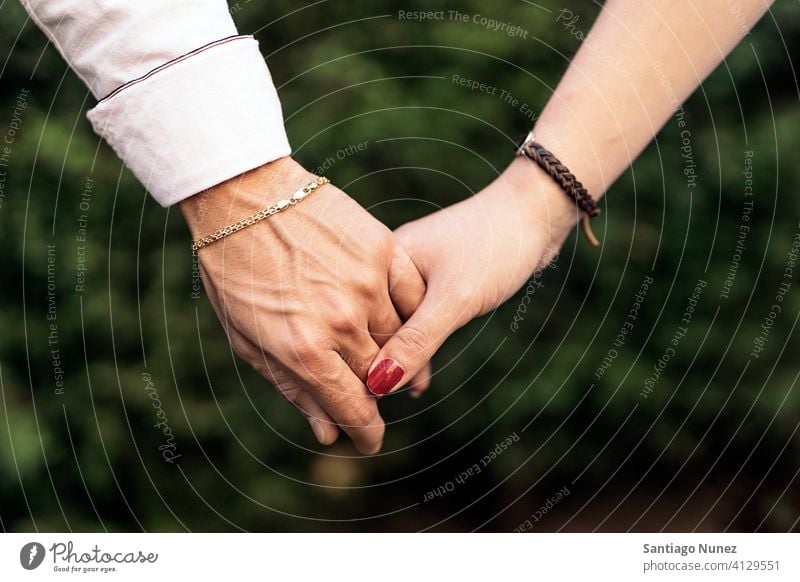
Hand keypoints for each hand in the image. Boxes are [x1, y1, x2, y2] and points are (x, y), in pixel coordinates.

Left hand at [180, 157, 425, 453]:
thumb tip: (329, 432)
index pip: (354, 409)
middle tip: (358, 381)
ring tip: (362, 335)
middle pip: (377, 376)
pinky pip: (410, 295)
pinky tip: (387, 311)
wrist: (242, 195)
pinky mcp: (381, 249)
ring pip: (396, 336)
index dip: (366, 432)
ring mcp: (366, 283)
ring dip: (385, 347)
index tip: (370, 439)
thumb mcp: (250, 339)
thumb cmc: (235, 271)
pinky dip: (404, 310)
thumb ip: (295, 388)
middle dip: (370, 388)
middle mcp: (342, 321)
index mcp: (304, 350)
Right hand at [366, 156, 579, 396]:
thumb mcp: (455, 300)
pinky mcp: (436, 280)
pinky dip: (419, 346)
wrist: (535, 212)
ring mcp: (412, 273)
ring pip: (397, 326)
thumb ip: (418, 342)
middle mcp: (390, 267)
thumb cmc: (495, 246)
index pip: (360, 323)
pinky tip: (420, 377)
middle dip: (379, 365)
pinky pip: (418, 321)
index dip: (363, 362)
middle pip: (374, 326)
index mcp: (382, 262)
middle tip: (378, 408)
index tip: (363, 401)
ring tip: (401, 395)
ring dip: (401, 358)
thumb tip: (379, 385)